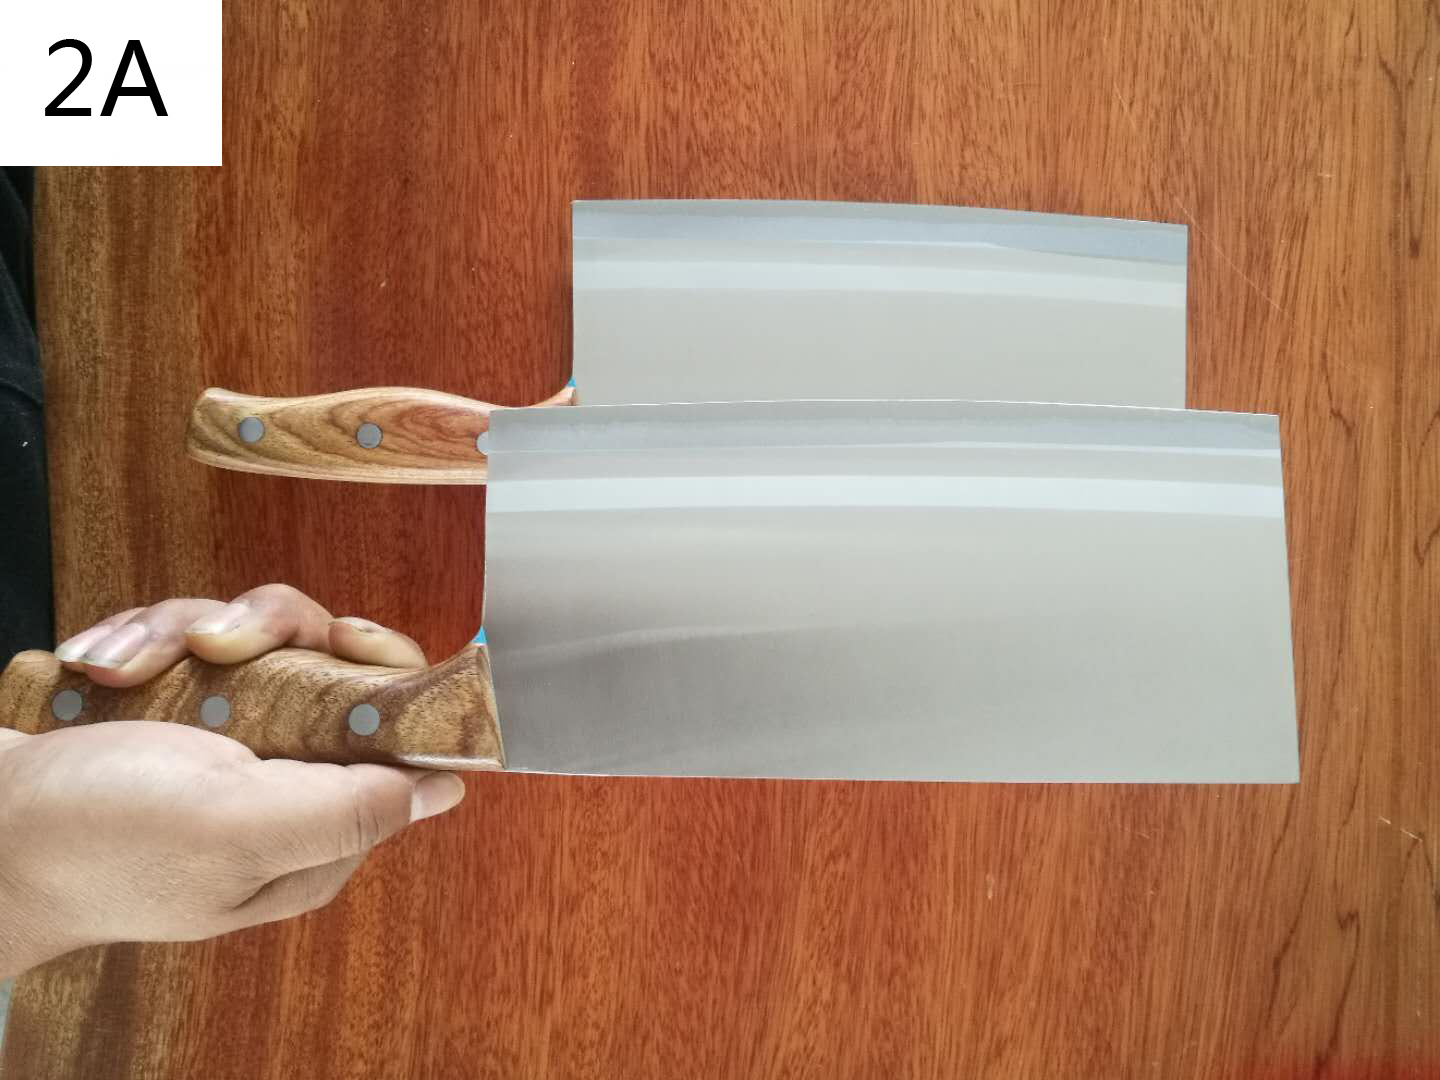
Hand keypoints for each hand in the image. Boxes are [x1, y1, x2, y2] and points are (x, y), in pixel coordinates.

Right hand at [0, 585, 464, 978]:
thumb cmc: (99, 843)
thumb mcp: (238, 832)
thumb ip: (349, 809)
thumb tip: (448, 785)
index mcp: (320, 823)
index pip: (400, 729)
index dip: (383, 670)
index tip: (339, 641)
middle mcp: (283, 775)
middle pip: (328, 657)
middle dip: (267, 631)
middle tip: (220, 642)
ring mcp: (225, 733)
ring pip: (252, 633)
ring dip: (184, 631)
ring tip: (131, 663)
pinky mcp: (173, 701)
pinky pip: (187, 633)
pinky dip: (143, 638)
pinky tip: (103, 664)